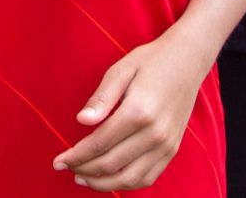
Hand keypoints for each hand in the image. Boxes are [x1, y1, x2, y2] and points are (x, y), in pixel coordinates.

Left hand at [52, 36, 206, 190]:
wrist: (187, 61)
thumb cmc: (150, 62)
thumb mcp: (120, 70)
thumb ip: (101, 98)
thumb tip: (81, 121)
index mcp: (138, 112)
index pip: (99, 144)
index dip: (76, 156)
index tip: (58, 161)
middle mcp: (154, 134)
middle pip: (111, 164)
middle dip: (84, 170)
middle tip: (66, 168)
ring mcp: (166, 145)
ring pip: (130, 178)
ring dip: (103, 183)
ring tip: (83, 178)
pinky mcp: (172, 149)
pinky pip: (148, 177)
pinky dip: (127, 184)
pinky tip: (110, 178)